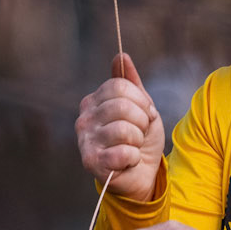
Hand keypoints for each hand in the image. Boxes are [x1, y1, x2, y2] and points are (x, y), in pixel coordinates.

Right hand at [75, 53, 164, 200]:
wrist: (141, 173)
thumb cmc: (139, 139)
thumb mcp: (141, 107)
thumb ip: (131, 83)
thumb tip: (121, 55)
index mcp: (93, 101)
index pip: (119, 86)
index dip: (141, 100)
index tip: (147, 114)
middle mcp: (84, 118)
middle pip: (122, 106)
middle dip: (142, 121)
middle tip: (141, 133)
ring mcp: (85, 140)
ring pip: (124, 130)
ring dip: (139, 141)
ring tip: (134, 146)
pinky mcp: (91, 162)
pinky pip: (123, 152)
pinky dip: (134, 158)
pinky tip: (129, 161)